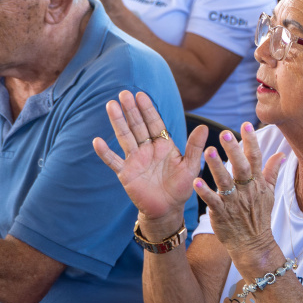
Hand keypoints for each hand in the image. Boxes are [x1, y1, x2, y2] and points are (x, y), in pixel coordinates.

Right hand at [93, 91, 201, 223]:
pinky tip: (97, 141)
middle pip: (137, 126)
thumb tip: (204, 127)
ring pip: (125, 138)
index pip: (154, 123)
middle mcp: (147, 149)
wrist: (168, 209)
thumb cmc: (180, 187)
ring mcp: (135, 160)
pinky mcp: (126, 173)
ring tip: (110, 106)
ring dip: (118, 122)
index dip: (148, 109)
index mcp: (163, 144)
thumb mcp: (190, 167)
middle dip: (131, 110)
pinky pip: (113, 161)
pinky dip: (105, 153)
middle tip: (124, 94)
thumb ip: (195, 147)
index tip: (141, 95)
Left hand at [194, 122, 284, 256]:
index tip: (246, 124)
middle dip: (233, 149)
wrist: (253, 244)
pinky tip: (196, 182)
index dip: (251, 141)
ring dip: (217, 166)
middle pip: (241, 167)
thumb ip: (272, 171)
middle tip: (224, 133)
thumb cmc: (259, 216)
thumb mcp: (269, 193)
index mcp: (257, 183)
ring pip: (225, 182)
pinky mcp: (221, 213)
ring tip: (208, 151)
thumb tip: (282, 154)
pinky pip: (212, 201)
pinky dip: (205, 192)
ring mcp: (234, 202)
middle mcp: (246, 190)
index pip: (256, 158)